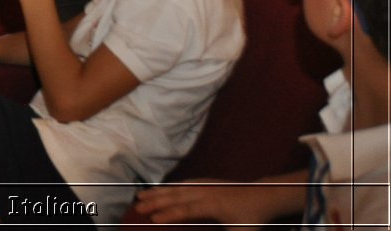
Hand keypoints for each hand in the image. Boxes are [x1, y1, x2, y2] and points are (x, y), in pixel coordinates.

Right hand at [134, 179, 266, 227]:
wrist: (263, 194)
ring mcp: (204, 185)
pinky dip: (168, 186)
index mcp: (213, 205)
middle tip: (137, 207)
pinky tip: (159, 190)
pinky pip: (182, 183)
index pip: (187, 210)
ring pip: (176, 188)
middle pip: (176, 196)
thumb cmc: (253, 217)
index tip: (153, 219)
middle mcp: (205, 192)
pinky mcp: (205, 182)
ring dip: (157, 192)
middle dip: (155, 202)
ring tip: (140, 196)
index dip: (170, 214)